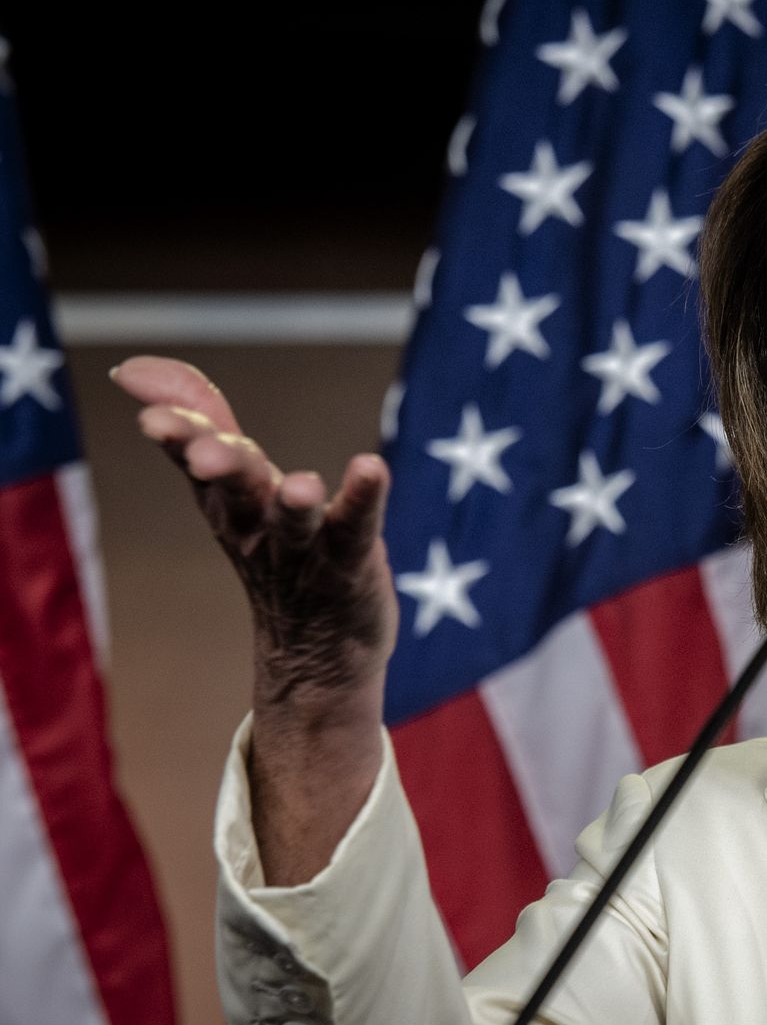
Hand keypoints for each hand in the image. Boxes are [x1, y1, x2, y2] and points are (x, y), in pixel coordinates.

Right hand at [113, 355, 395, 881]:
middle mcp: (258, 527)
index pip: (195, 464)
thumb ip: (202, 420)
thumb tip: (139, 368)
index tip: (154, 419)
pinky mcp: (352, 565)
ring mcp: (306, 551)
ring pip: (292, 523)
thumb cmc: (277, 553)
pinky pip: (357, 531)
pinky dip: (362, 500)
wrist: (321, 655)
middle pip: (235, 493)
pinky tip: (370, 469)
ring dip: (292, 503)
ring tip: (300, 485)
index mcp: (226, 504)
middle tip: (208, 453)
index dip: (179, 438)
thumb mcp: (233, 485)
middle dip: (222, 469)